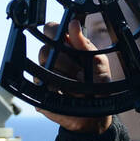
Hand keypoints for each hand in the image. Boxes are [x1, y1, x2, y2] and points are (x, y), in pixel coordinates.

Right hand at [34, 20, 112, 134]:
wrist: (96, 116)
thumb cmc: (99, 87)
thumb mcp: (98, 62)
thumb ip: (84, 44)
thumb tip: (73, 23)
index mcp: (66, 48)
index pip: (50, 31)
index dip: (52, 31)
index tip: (62, 37)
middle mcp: (52, 60)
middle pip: (44, 50)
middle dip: (65, 62)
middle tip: (81, 73)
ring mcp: (44, 77)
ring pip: (43, 69)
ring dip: (64, 78)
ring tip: (79, 86)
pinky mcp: (40, 94)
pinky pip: (43, 88)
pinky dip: (58, 92)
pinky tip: (69, 96)